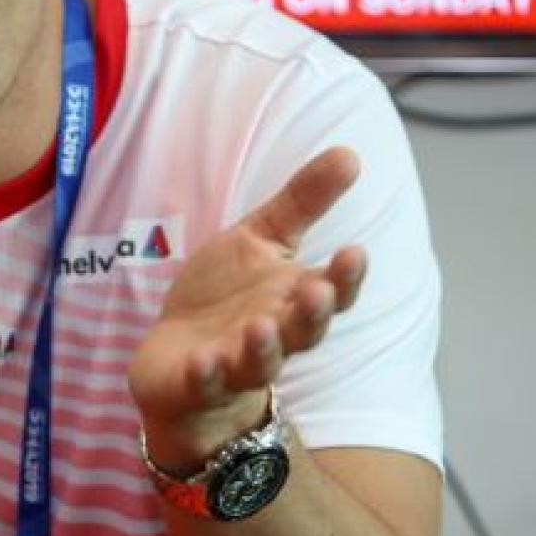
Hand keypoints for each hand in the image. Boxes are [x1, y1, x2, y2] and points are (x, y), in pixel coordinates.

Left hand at [128, 147, 367, 471]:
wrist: (180, 362)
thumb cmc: (229, 298)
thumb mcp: (261, 239)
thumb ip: (303, 202)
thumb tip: (351, 152)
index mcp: (292, 300)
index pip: (331, 292)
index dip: (346, 277)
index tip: (355, 251)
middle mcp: (274, 336)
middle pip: (303, 331)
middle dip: (312, 313)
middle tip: (318, 290)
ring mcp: (235, 364)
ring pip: (259, 361)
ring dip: (262, 346)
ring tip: (262, 326)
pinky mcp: (197, 383)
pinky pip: (205, 382)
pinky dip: (207, 374)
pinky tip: (204, 362)